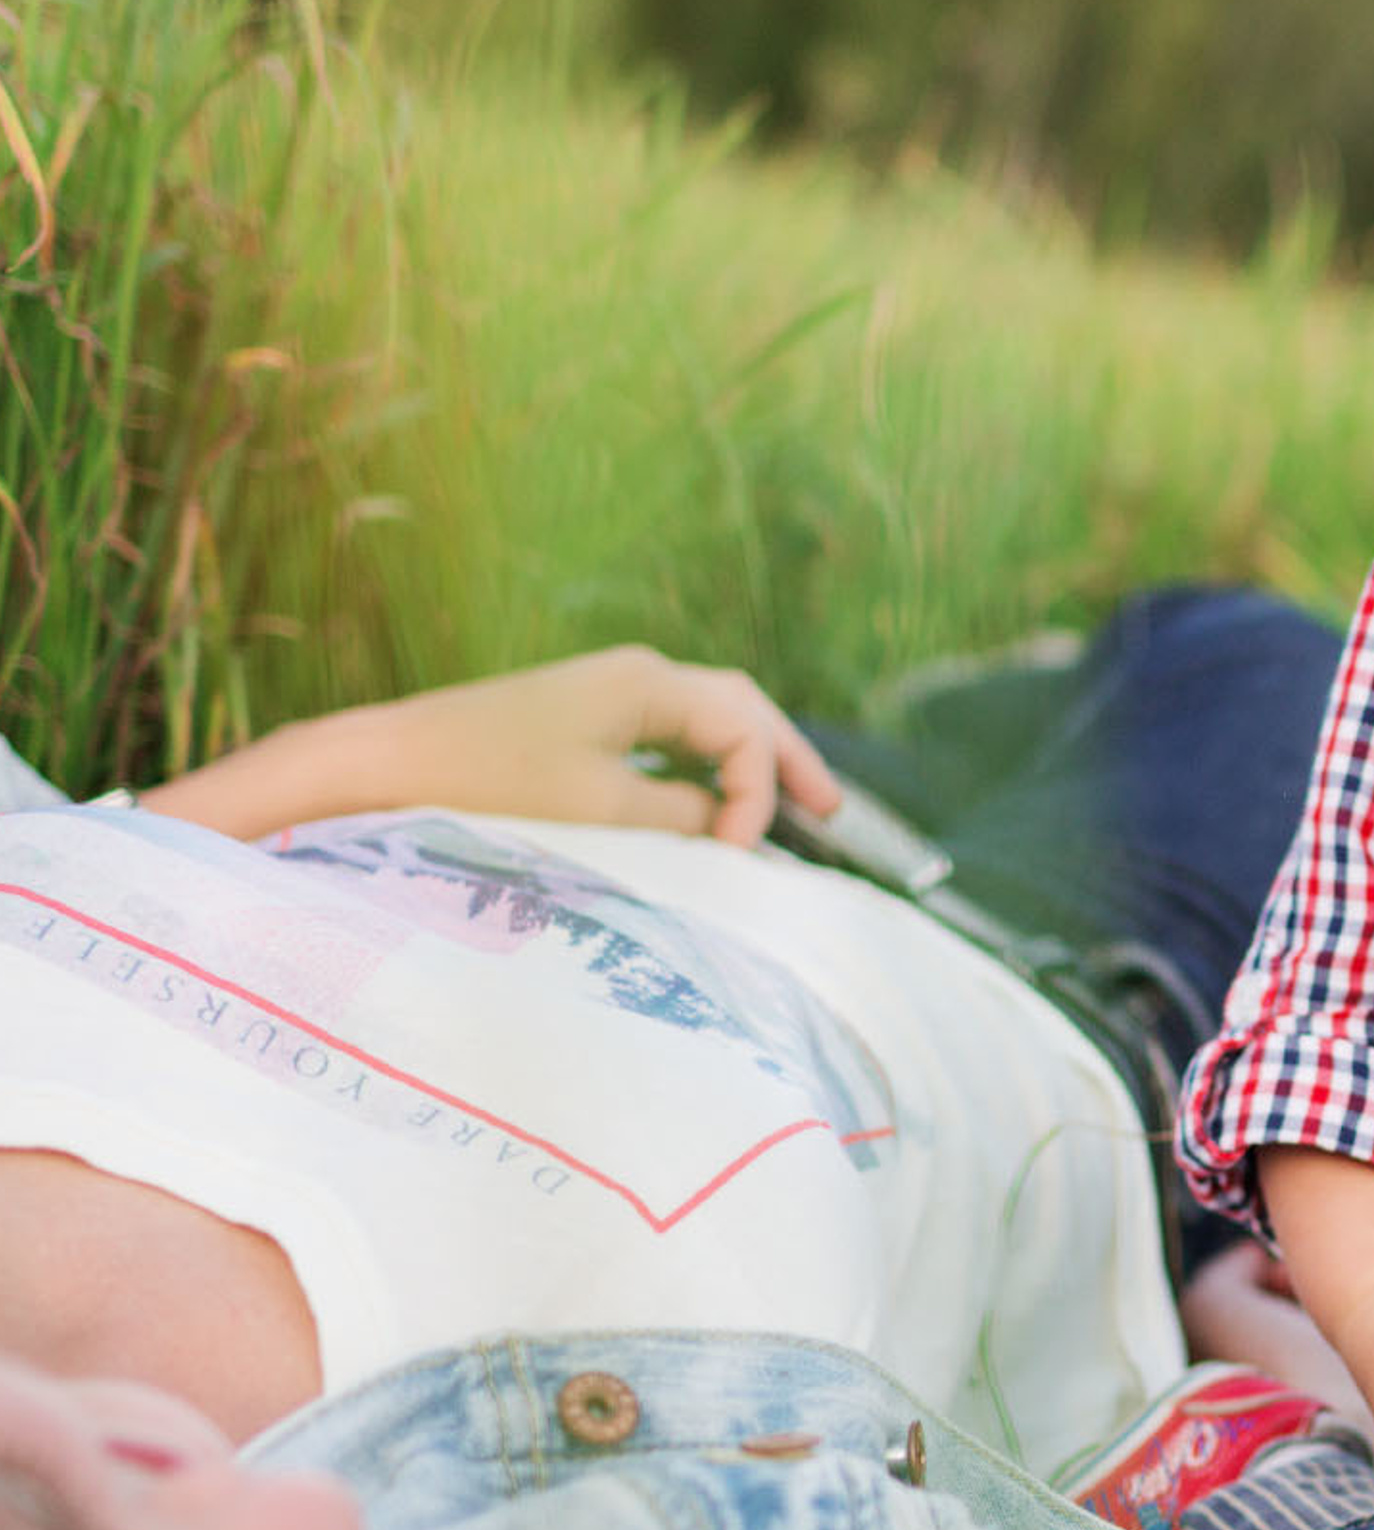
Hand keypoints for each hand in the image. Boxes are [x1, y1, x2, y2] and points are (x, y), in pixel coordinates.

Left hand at [364, 646, 841, 845]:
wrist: (387, 766)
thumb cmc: (490, 785)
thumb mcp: (600, 810)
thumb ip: (680, 817)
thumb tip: (725, 828)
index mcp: (648, 683)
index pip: (744, 730)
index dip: (761, 791)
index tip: (741, 854)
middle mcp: (636, 676)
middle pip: (741, 708)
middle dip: (788, 759)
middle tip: (831, 812)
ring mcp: (608, 694)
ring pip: (710, 719)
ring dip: (753, 763)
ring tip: (793, 806)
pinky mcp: (581, 721)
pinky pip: (673, 736)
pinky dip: (710, 767)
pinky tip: (716, 802)